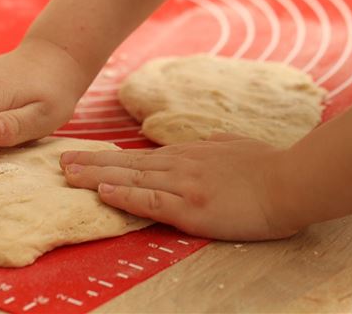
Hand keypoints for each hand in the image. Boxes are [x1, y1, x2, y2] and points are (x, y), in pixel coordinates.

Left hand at [60, 134, 299, 240]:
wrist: (292, 181)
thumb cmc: (267, 164)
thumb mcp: (234, 146)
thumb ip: (214, 144)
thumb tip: (203, 143)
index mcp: (187, 155)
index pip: (138, 156)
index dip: (109, 156)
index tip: (85, 156)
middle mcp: (179, 166)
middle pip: (126, 163)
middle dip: (90, 162)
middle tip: (60, 161)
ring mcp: (184, 185)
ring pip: (131, 178)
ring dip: (96, 175)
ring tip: (67, 174)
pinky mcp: (192, 207)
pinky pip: (152, 200)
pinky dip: (125, 195)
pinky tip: (103, 191)